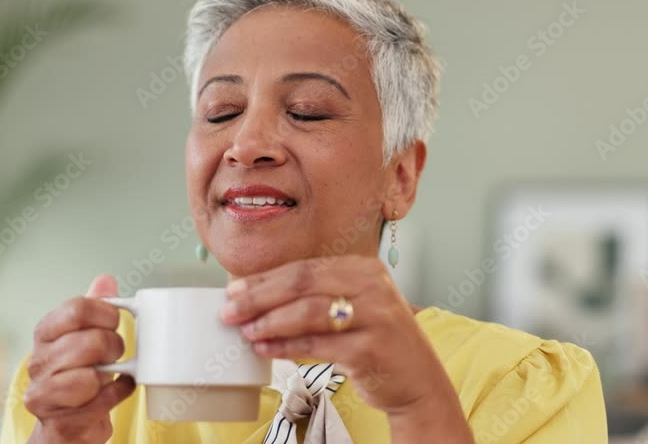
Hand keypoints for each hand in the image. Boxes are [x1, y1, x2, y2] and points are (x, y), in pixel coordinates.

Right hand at [25, 275, 134, 442]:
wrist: (67, 423)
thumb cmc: (78, 374)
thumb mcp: (84, 337)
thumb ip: (93, 309)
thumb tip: (105, 280)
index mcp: (45, 332)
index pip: (76, 309)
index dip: (106, 313)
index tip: (116, 320)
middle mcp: (38, 361)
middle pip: (89, 342)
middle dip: (113, 347)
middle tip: (116, 352)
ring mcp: (44, 393)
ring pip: (89, 377)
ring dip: (112, 374)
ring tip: (111, 372)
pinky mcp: (58, 421)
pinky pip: (99, 403)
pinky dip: (116, 394)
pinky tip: (116, 389)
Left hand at [220, 255, 460, 419]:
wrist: (418, 380)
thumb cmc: (375, 341)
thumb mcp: (353, 306)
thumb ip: (314, 296)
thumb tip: (253, 295)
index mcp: (363, 268)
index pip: (303, 268)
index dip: (264, 279)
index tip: (233, 291)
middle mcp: (372, 285)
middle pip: (302, 284)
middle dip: (259, 297)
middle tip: (229, 311)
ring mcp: (375, 316)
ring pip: (307, 313)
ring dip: (269, 322)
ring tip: (245, 332)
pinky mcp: (371, 349)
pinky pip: (316, 345)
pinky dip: (285, 347)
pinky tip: (265, 350)